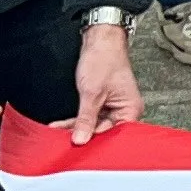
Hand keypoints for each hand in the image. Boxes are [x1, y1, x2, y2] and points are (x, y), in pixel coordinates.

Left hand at [70, 21, 142, 144]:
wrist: (100, 40)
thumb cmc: (104, 61)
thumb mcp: (92, 94)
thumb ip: (86, 119)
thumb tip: (81, 139)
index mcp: (131, 110)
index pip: (115, 135)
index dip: (97, 142)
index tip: (79, 149)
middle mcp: (125, 110)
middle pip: (104, 131)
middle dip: (84, 136)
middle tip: (66, 145)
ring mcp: (113, 107)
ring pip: (94, 125)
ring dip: (77, 128)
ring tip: (59, 135)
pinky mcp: (103, 103)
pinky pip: (90, 116)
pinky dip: (76, 120)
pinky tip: (61, 125)